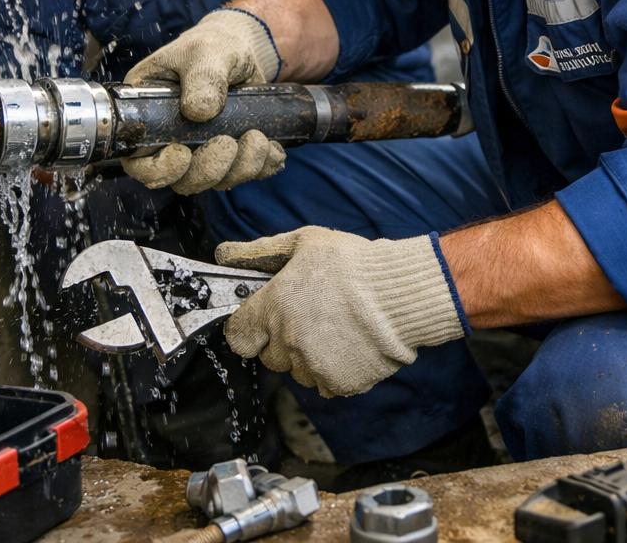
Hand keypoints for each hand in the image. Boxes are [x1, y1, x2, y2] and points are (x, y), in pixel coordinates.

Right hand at [122, 8, 285, 192]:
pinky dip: (262, 166)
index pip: (139, 162)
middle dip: (209, 170)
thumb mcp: (206, 52)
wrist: (242, 48)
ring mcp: (201, 149)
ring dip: (240, 168)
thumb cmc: (213, 45)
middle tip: (229, 143)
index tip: (183, 155)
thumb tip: (200, 111)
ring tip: (259, 138)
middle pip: (181, 179)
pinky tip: (274, 150)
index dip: (158, 170)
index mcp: (148, 116)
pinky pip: (244, 173)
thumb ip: (203, 77)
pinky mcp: (231, 153)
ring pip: (215, 179)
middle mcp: (171, 139)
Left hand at [215, 227, 465, 396]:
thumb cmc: (354, 263)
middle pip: (269, 357)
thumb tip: (223, 254)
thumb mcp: (305, 242)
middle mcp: (287, 341)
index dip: (250, 329)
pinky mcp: (338, 383)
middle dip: (283, 342)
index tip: (264, 322)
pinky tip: (351, 345)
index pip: (238, 336)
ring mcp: (312, 366)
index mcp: (273, 307)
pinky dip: (335, 371)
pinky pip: (325, 384)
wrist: (402, 294)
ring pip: (298, 372)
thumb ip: (260, 252)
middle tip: (311, 318)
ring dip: (310, 357)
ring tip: (337, 329)